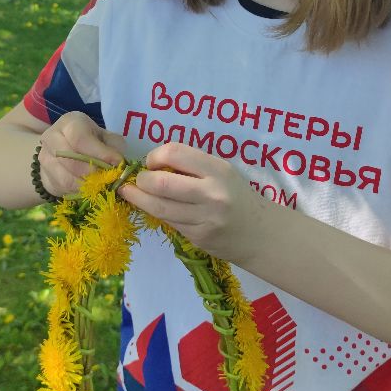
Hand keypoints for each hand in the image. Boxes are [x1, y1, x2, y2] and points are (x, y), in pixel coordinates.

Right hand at [36, 112, 125, 197]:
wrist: (69, 153)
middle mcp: (52, 136)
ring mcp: (44, 156)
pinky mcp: (44, 174)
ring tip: (100, 185)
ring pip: (64, 177)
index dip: (99, 153)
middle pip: (69, 159)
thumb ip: (114, 148)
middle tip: (107, 178)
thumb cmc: (93, 143)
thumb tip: (117, 164)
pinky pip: (62, 187)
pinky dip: (78, 191)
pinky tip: (88, 188)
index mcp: (71, 122)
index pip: (81, 139)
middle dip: (92, 172)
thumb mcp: (107, 139)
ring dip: (86, 184)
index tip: (116, 164)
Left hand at [118, 143, 271, 263]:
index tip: (152, 162)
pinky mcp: (198, 237)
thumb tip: (153, 164)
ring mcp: (204, 218)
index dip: (154, 156)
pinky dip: (154, 212)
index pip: (174, 153)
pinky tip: (149, 206)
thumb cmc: (237, 197)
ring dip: (138, 198)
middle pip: (160, 183)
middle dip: (141, 181)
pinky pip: (168, 222)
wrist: (260, 234)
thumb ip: (192, 167)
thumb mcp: (222, 173)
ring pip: (159, 208)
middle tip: (138, 180)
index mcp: (218, 170)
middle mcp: (212, 193)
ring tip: (129, 192)